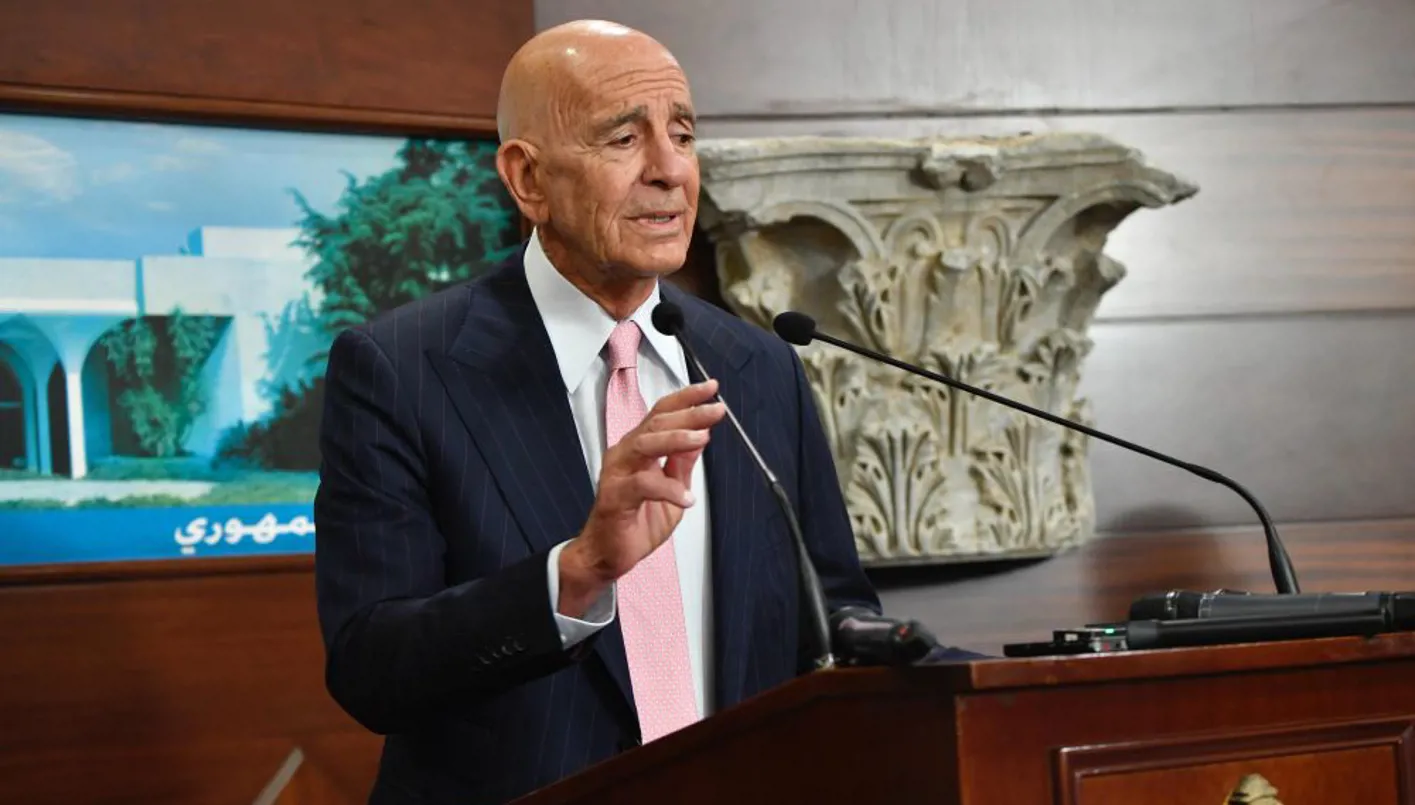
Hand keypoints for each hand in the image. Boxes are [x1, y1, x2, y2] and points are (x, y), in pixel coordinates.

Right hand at [558, 379, 725, 615]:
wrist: (607, 555)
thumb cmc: (634, 523)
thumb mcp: (671, 490)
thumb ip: (682, 464)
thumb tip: (700, 436)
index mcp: (638, 449)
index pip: (662, 414)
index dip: (686, 399)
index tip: (711, 390)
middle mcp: (626, 454)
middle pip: (657, 423)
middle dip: (689, 414)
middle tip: (714, 411)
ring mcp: (617, 474)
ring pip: (646, 444)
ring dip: (676, 439)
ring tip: (702, 438)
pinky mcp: (614, 497)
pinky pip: (642, 485)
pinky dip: (668, 489)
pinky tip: (686, 497)